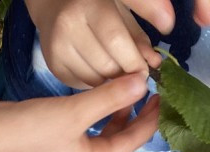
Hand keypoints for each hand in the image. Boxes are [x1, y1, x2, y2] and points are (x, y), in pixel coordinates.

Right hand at [8, 75, 158, 151]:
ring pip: (107, 132)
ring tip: (131, 90)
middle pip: (123, 139)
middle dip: (138, 117)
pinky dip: (102, 111)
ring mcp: (74, 151)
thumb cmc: (33, 130)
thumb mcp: (76, 112)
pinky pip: (92, 125)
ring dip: (120, 112)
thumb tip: (140, 83)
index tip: (162, 97)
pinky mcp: (62, 139)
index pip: (133, 141)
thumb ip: (110, 98)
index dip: (150, 120)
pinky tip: (103, 94)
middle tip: (152, 92)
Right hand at [30, 0, 157, 87]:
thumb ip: (145, 19)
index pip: (116, 41)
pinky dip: (97, 85)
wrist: (53, 3)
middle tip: (135, 75)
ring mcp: (57, 48)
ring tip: (117, 70)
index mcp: (90, 3)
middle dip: (126, 76)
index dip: (134, 62)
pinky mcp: (53, 65)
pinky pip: (83, 86)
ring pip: (95, 81)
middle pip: (106, 66)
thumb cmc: (96, 1)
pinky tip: (99, 70)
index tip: (146, 72)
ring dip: (112, 83)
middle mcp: (68, 26)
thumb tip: (156, 60)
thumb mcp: (122, 0)